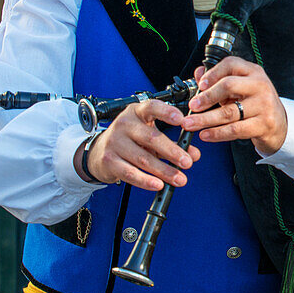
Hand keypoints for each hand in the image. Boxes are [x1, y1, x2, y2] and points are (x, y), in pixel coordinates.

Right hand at [75, 100, 199, 189]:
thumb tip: (194, 155)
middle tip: (188, 162)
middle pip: (151, 138)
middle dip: (172, 151)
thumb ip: (174, 143)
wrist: (99, 152)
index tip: (182, 120)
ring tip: (179, 179)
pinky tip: (158, 185)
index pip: (152, 107)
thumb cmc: (131, 140)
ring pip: (143, 158)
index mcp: (137, 112)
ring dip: (164, 171)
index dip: (167, 112)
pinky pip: (130, 173)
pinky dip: (146, 181)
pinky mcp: (109, 160)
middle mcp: (124, 124)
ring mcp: (115, 142)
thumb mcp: (151, 136)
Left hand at [182, 56, 287, 154]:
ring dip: (205, 119)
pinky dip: (217, 133)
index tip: (199, 85)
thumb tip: (198, 73)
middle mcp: (260, 85)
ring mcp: (264, 105)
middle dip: (207, 97)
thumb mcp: (241, 87)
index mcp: (253, 72)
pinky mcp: (264, 124)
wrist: (279, 124)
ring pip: (229, 112)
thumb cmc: (256, 103)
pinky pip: (235, 129)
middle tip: (193, 106)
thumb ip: (219, 79)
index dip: (212, 73)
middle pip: (228, 86)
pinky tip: (205, 135)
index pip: (231, 64)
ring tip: (190, 123)